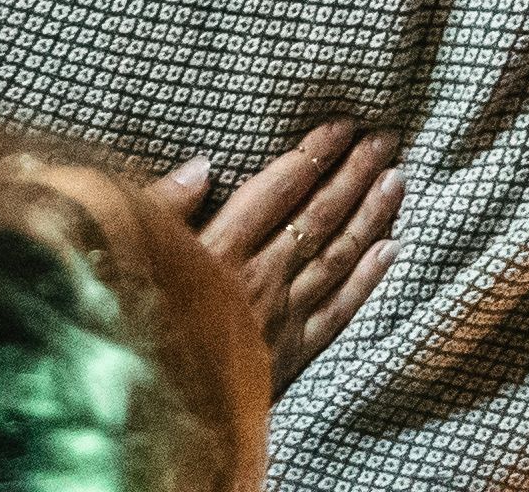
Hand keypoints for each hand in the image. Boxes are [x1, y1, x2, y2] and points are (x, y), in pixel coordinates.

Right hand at [156, 124, 404, 386]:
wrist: (157, 402)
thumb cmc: (137, 318)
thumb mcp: (131, 251)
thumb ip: (163, 208)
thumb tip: (202, 167)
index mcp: (221, 248)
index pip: (279, 190)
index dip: (314, 155)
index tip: (342, 126)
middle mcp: (261, 276)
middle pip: (318, 217)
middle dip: (354, 174)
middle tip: (384, 140)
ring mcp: (284, 315)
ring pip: (338, 257)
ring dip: (371, 216)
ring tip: (397, 180)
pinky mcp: (294, 351)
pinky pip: (341, 310)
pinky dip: (368, 279)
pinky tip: (391, 250)